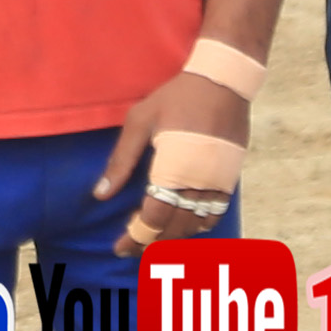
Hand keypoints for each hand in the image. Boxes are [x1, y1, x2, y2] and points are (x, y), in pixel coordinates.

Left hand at [89, 63, 254, 243]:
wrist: (223, 82)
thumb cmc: (177, 98)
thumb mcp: (140, 122)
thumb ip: (121, 161)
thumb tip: (100, 195)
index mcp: (172, 170)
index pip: (153, 219)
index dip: (135, 238)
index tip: (120, 248)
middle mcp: (198, 182)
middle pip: (174, 228)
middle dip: (152, 242)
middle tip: (134, 246)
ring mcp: (218, 182)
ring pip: (196, 224)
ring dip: (175, 236)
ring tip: (156, 237)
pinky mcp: (230, 177)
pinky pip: (216, 213)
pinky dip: (199, 224)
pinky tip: (186, 223)